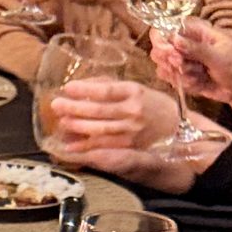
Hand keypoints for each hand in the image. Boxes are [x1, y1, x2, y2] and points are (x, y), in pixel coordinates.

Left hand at [48, 76, 176, 155]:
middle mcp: (133, 110)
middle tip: (56, 104)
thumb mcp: (134, 88)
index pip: (106, 90)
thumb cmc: (150, 103)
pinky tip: (70, 145)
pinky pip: (104, 146)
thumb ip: (109, 85)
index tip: (68, 87)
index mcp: (133, 91)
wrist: (175, 126)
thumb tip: (83, 85)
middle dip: (74, 108)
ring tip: (61, 122)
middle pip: (99, 110)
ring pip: (100, 129)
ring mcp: (131, 130)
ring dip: (78, 126)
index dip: (86, 89)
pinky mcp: (129, 146)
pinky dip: (86, 146)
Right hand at [155, 17, 231, 107]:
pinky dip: (185, 84)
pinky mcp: (184, 77)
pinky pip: (173, 80)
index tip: (171, 53)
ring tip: (199, 75)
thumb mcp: (220, 55)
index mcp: (195, 32)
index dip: (162, 41)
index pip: (167, 29)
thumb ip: (196, 49)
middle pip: (159, 49)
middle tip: (183, 65)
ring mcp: (184, 61)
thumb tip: (175, 39)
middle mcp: (185, 45)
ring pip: (164, 66)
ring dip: (180, 74)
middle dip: (170, 60)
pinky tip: (200, 84)